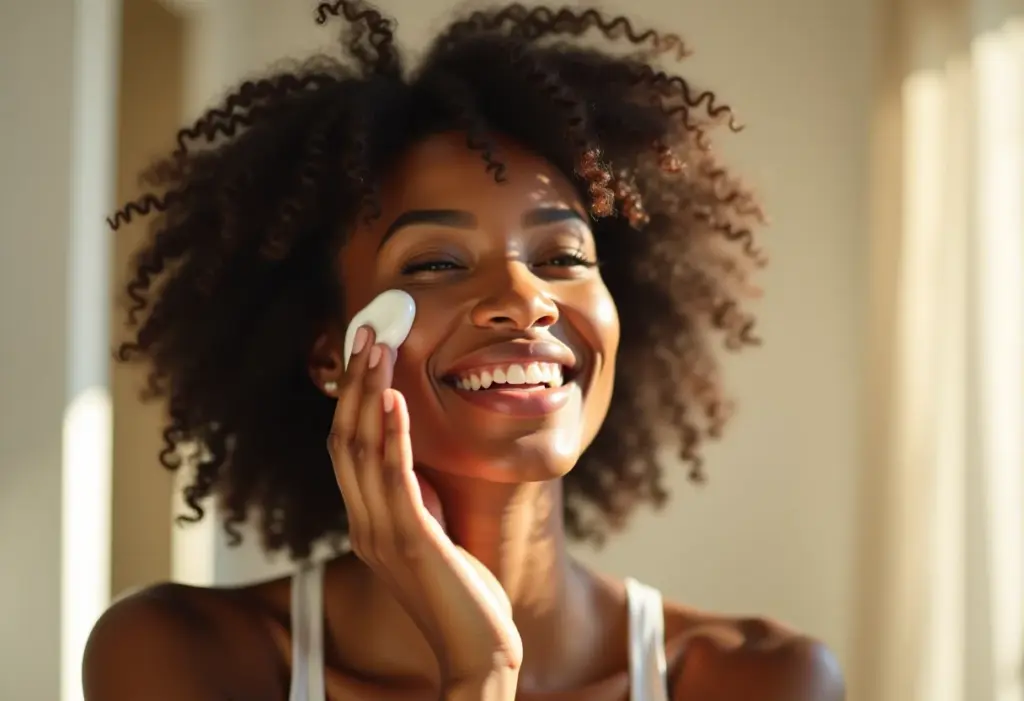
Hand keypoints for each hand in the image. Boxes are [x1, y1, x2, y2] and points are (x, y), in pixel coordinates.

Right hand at [327, 326, 522, 689]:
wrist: (476, 651)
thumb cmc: (463, 595)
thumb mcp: (433, 540)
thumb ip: (416, 506)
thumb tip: (415, 469)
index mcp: (367, 524)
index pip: (346, 451)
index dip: (352, 401)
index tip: (365, 356)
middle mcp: (365, 526)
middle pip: (345, 440)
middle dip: (355, 384)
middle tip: (366, 333)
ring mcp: (383, 535)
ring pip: (361, 451)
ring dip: (369, 395)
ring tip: (377, 349)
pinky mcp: (412, 541)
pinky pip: (395, 479)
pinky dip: (393, 436)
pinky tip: (396, 400)